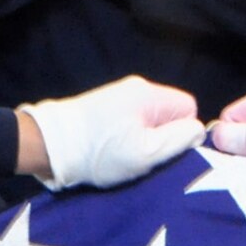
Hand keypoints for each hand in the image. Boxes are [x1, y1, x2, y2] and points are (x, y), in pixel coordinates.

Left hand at [20, 75, 204, 189]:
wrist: (48, 146)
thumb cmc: (100, 152)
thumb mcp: (147, 152)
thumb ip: (180, 139)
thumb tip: (198, 131)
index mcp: (151, 93)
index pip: (189, 108)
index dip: (182, 133)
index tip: (163, 152)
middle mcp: (137, 87)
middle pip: (169, 113)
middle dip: (162, 138)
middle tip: (143, 158)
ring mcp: (118, 95)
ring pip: (150, 120)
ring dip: (143, 140)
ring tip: (124, 157)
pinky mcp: (104, 106)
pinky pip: (131, 121)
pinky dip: (126, 138)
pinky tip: (112, 151)